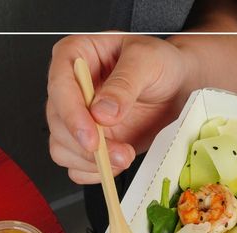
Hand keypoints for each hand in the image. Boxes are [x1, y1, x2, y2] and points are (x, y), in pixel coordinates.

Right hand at [46, 34, 192, 183]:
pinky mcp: (90, 144)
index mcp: (75, 55)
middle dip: (87, 146)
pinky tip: (117, 164)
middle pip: (58, 124)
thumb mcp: (147, 61)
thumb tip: (101, 112)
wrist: (179, 89)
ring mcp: (79, 119)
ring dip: (92, 162)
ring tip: (125, 156)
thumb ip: (124, 84)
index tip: (92, 138)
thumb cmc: (162, 65)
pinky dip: (95, 173)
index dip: (72, 116)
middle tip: (120, 152)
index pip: (59, 87)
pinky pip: (77, 167)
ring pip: (62, 149)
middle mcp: (71, 90)